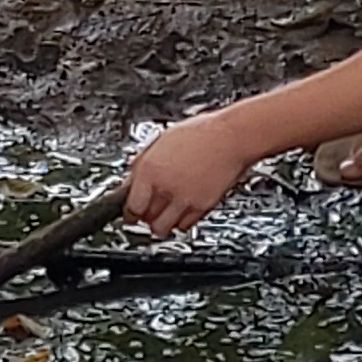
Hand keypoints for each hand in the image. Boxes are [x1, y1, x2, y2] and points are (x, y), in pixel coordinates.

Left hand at [124, 110, 252, 238]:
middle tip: (147, 211)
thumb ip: (143, 164)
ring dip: (161, 224)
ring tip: (164, 214)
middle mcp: (165, 187)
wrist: (232, 137)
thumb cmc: (201, 133)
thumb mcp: (162, 141)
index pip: (131, 205)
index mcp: (150, 169)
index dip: (129, 213)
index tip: (130, 215)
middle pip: (146, 219)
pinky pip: (184, 225)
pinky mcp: (202, 206)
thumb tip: (132, 181)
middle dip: (145, 217)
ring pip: (163, 228)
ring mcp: (184, 198)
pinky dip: (180, 222)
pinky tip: (181, 210)